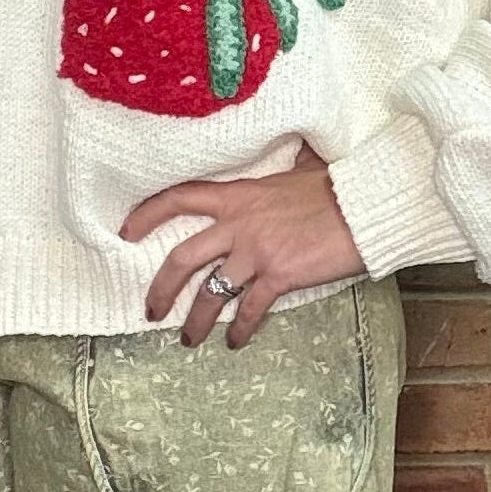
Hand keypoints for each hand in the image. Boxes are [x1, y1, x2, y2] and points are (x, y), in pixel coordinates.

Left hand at [120, 141, 364, 348]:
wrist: (364, 206)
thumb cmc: (337, 186)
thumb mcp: (302, 166)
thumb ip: (288, 163)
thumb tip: (298, 149)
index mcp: (238, 195)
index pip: (179, 198)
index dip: (147, 214)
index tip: (126, 231)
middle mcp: (239, 224)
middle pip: (182, 258)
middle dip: (161, 288)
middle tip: (151, 309)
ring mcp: (257, 252)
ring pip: (211, 293)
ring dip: (195, 321)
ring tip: (188, 339)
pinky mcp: (279, 276)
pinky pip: (250, 310)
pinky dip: (240, 329)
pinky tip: (235, 341)